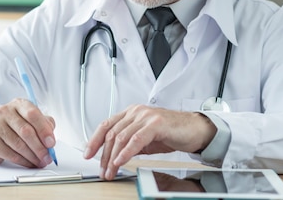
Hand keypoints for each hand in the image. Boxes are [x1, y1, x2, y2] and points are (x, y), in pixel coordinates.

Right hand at [0, 98, 55, 167]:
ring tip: (40, 162)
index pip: (32, 114)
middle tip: (47, 157)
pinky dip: (23, 161)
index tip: (51, 142)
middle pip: (26, 131)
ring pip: (18, 145)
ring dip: (32, 157)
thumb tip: (50, 139)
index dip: (44, 130)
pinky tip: (29, 163)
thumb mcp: (33, 121)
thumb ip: (45, 125)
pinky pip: (10, 154)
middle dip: (40, 147)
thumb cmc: (17, 127)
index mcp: (19, 104)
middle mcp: (5, 111)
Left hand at [83, 105, 215, 179]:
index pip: (106, 124)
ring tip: (111, 171)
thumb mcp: (146, 139)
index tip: (88, 154)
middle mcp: (136, 112)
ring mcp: (145, 116)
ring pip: (121, 137)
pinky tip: (120, 161)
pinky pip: (135, 139)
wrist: (195, 130)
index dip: (94, 140)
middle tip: (102, 170)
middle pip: (111, 133)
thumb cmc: (172, 133)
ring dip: (113, 157)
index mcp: (131, 113)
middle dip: (103, 154)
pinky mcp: (155, 123)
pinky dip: (125, 152)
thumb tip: (114, 155)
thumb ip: (130, 143)